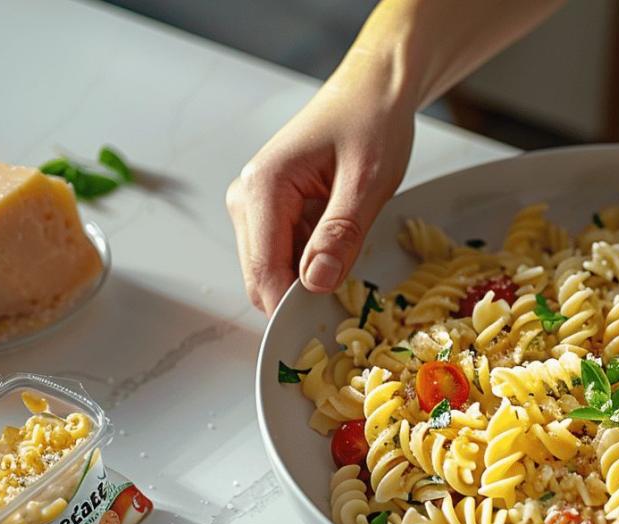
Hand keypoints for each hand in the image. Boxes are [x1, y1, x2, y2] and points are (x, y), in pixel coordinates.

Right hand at [226, 76, 413, 313]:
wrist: (372, 93)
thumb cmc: (371, 124)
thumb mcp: (368, 181)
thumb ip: (341, 233)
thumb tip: (316, 284)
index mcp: (262, 188)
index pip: (264, 272)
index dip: (289, 310)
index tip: (322, 336)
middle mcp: (247, 199)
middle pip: (262, 278)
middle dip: (300, 298)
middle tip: (350, 304)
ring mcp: (256, 207)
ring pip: (275, 271)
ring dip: (310, 280)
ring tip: (352, 258)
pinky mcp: (272, 212)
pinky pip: (287, 256)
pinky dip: (314, 264)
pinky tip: (343, 246)